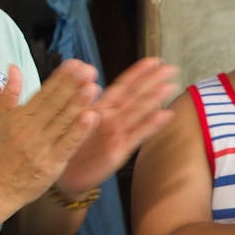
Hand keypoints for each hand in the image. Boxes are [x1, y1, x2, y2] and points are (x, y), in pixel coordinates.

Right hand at [0, 61, 100, 208]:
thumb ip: (8, 93)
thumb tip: (13, 67)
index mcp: (19, 117)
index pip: (43, 93)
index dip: (60, 78)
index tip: (75, 64)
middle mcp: (30, 130)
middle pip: (55, 104)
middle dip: (73, 86)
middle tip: (89, 70)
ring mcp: (41, 147)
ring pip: (63, 122)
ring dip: (79, 104)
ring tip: (93, 87)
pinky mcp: (51, 164)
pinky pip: (68, 144)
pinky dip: (79, 131)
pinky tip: (92, 117)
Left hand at [57, 57, 177, 196]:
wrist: (63, 174)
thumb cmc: (68, 144)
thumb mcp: (71, 117)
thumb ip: (82, 98)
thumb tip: (87, 73)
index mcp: (101, 108)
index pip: (123, 86)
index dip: (138, 72)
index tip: (153, 60)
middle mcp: (113, 119)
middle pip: (136, 96)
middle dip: (153, 81)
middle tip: (171, 68)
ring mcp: (118, 133)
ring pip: (139, 112)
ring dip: (154, 99)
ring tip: (170, 86)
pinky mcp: (120, 150)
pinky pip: (137, 135)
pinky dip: (151, 125)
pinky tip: (165, 115)